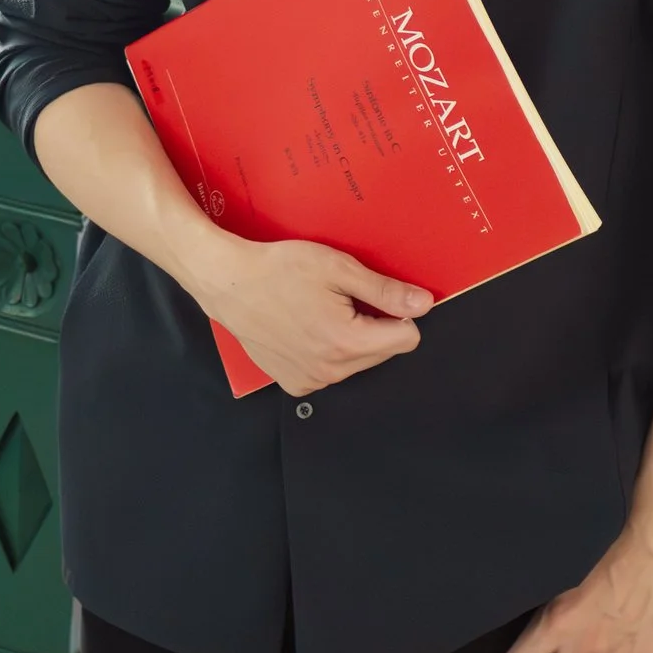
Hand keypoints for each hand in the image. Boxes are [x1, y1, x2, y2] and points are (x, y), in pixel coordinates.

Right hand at [198, 235, 431, 396]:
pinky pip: (331, 371)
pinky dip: (327, 351)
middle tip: (341, 299)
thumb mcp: (338, 268)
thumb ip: (385, 291)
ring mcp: (311, 381)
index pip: (408, 338)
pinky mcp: (295, 384)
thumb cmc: (279, 269)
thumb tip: (424, 304)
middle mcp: (331, 371)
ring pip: (358, 362)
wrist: (228, 283)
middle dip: (373, 325)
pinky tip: (305, 328)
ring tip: (319, 311)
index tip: (375, 296)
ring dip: (351, 339)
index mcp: (347, 342)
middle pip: (384, 352)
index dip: (399, 312)